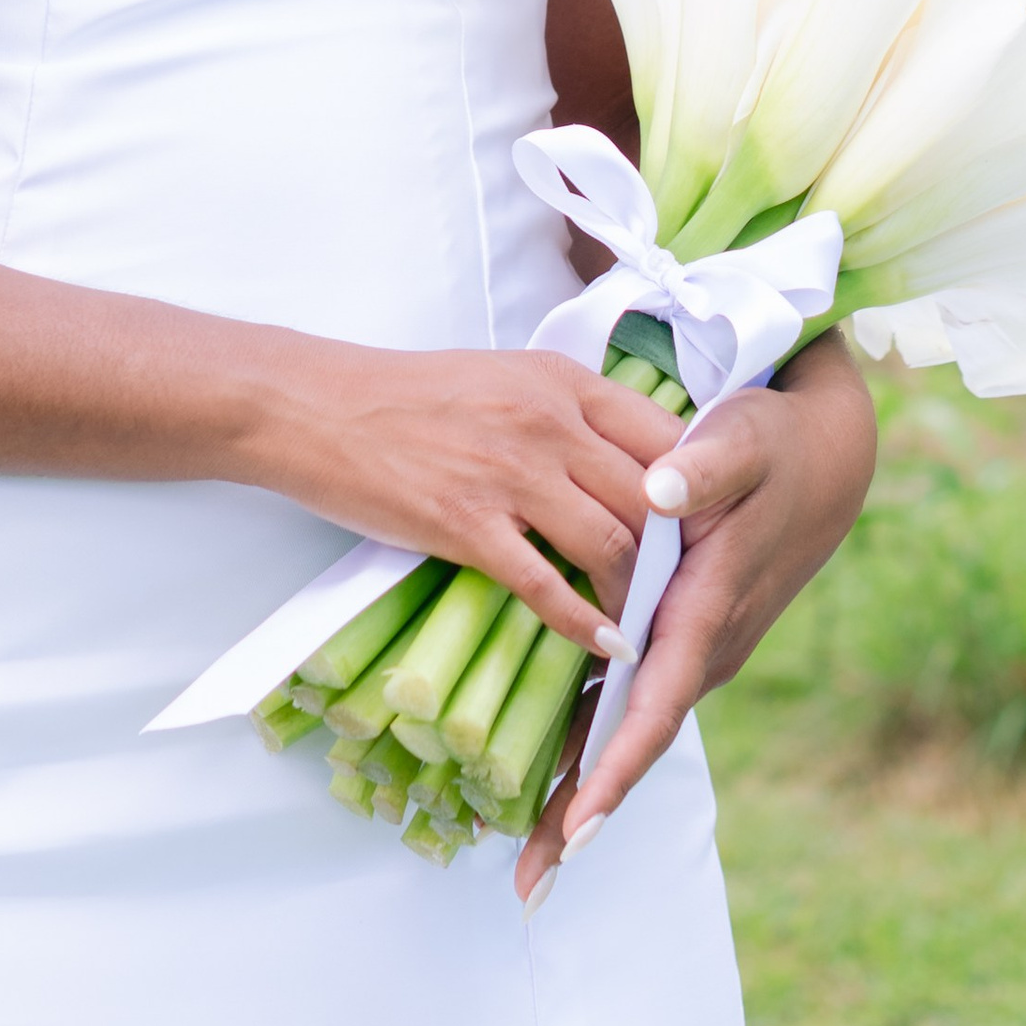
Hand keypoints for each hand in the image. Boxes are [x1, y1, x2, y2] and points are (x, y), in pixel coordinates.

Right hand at [250, 340, 690, 659]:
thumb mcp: (502, 379)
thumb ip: (564, 411)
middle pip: (651, 496)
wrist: (314, 406)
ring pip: (610, 542)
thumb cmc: (406, 396)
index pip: (666, 435)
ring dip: (638, 593)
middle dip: (680, 553)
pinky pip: (545, 584)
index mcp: (562, 381)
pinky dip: (584, 622)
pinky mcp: (466, 523)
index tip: (711, 532)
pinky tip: (604, 646)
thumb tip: (620, 457)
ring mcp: (509, 473)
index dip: (700, 490)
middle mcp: (548, 421)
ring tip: (651, 625)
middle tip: (692, 593)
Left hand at [514, 326, 877, 900]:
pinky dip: (586, 747)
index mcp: (708, 612)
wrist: (824, 460)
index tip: (577, 825)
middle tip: (529, 883)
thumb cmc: (772, 447)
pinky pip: (626, 705)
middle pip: (632, 745)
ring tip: (526, 862)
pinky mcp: (677, 639)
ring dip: (577, 794)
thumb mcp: (743, 440)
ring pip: (626, 734)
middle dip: (581, 814)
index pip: (655, 706)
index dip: (613, 767)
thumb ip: (704, 464)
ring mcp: (691, 652)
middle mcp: (701, 650)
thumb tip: (661, 487)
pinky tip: (541, 782)